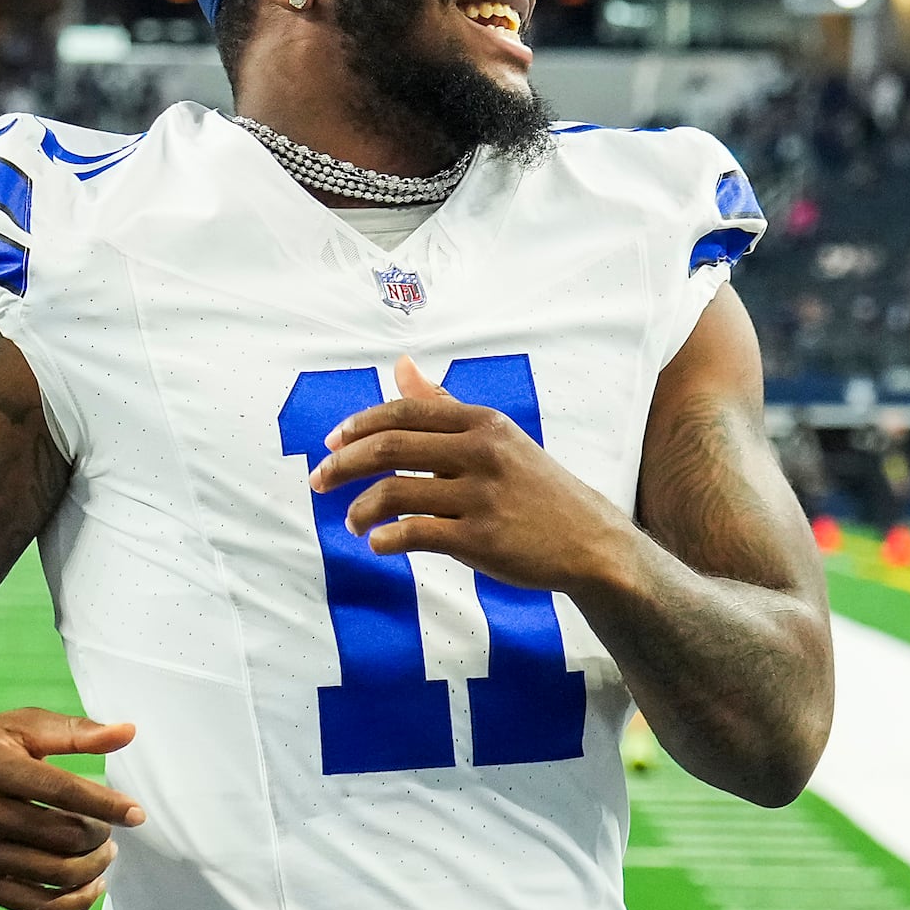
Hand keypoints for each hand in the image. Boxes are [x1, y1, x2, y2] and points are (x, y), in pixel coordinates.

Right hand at [0, 709, 143, 909]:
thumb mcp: (19, 727)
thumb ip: (75, 731)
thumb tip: (130, 732)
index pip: (65, 793)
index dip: (109, 806)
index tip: (137, 814)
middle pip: (65, 837)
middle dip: (101, 836)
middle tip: (108, 830)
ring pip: (56, 874)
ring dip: (94, 867)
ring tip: (104, 852)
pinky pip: (35, 905)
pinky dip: (74, 901)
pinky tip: (93, 884)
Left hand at [309, 355, 628, 590]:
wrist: (591, 543)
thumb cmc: (537, 490)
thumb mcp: (498, 438)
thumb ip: (444, 405)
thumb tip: (401, 365)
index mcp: (483, 423)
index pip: (404, 412)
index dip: (358, 425)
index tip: (331, 441)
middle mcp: (481, 453)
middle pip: (389, 448)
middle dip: (342, 464)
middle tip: (319, 480)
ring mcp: (481, 497)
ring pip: (393, 492)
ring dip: (359, 509)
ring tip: (352, 521)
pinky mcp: (480, 539)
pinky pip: (413, 533)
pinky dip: (385, 540)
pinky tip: (379, 544)